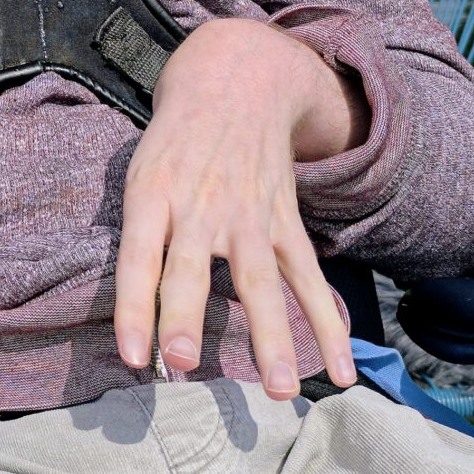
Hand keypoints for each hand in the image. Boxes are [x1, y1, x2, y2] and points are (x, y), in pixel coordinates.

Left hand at [112, 19, 360, 399]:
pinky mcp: (285, 222)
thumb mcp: (140, 174)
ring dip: (272, 337)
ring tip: (279, 390)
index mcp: (154, 194)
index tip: (133, 356)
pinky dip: (327, 323)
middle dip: (186, 316)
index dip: (132, 306)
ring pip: (262, 283)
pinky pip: (308, 278)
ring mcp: (249, 217)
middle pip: (192, 268)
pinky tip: (340, 368)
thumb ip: (139, 239)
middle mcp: (201, 207)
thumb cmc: (173, 146)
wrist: (235, 83)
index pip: (138, 256)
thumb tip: (133, 320)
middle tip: (182, 363)